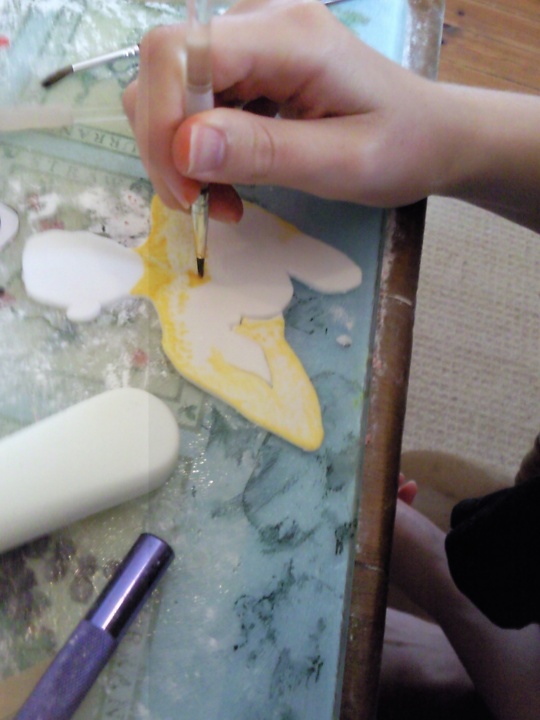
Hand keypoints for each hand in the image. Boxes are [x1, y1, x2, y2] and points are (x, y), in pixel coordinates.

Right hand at [123, 0, 455, 220]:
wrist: (431, 134)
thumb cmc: (400, 148)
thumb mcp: (340, 162)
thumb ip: (263, 151)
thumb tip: (182, 147)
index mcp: (288, 34)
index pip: (177, 52)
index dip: (161, 123)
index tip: (186, 192)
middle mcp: (260, 20)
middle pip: (164, 70)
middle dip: (167, 148)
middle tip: (204, 206)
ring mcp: (251, 38)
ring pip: (171, 89)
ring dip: (181, 156)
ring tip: (224, 200)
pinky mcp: (248, 63)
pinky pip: (194, 102)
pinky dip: (198, 151)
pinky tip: (229, 182)